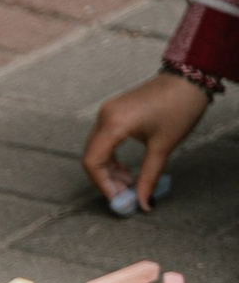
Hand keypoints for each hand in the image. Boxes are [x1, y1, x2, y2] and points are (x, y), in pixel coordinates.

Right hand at [82, 72, 210, 210]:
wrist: (190, 78)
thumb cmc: (179, 107)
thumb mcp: (163, 146)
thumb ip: (148, 177)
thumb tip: (143, 204)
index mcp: (114, 124)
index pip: (93, 161)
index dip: (102, 184)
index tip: (117, 199)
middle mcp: (104, 117)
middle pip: (91, 157)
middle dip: (105, 179)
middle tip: (123, 195)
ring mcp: (107, 112)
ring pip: (96, 150)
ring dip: (108, 170)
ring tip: (128, 184)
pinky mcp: (113, 112)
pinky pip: (103, 140)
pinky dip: (111, 157)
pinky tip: (124, 169)